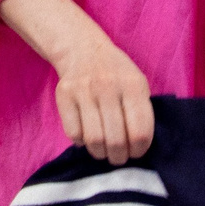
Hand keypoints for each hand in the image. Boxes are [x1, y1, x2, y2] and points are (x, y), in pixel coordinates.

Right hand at [51, 26, 155, 165]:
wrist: (82, 48)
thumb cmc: (115, 72)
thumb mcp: (137, 82)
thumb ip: (141, 110)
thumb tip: (139, 146)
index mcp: (133, 85)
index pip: (140, 132)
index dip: (139, 150)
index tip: (136, 152)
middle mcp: (108, 86)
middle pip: (116, 140)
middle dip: (119, 157)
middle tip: (118, 157)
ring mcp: (84, 90)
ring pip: (94, 140)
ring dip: (100, 153)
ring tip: (103, 151)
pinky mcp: (64, 95)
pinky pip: (73, 133)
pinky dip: (81, 141)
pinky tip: (86, 135)